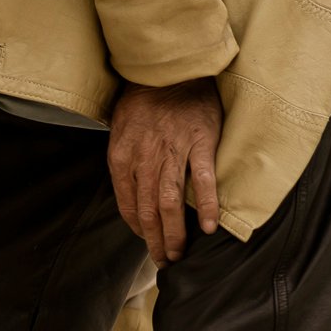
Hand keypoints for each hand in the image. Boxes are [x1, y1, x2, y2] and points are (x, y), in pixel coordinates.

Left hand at [107, 77, 222, 263]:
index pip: (127, 206)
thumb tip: (133, 194)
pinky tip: (209, 226)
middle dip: (154, 240)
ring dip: (174, 232)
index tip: (146, 242)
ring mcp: (172, 152)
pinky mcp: (200, 142)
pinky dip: (206, 205)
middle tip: (164, 261)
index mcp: (121, 160)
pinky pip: (203, 180)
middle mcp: (144, 160)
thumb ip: (127, 164)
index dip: (137, 229)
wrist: (168, 70)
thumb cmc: (142, 103)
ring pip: (170, 202)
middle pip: (148, 211)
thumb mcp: (120, 134)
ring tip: (179, 253)